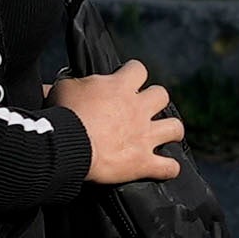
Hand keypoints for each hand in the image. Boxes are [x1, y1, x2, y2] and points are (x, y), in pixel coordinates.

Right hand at [60, 58, 184, 188]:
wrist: (67, 146)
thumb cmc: (64, 114)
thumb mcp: (63, 88)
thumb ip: (72, 81)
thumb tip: (66, 77)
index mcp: (120, 87)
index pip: (138, 69)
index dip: (133, 74)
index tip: (126, 80)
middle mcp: (138, 108)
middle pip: (162, 95)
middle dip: (155, 100)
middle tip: (143, 109)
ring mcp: (145, 136)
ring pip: (175, 128)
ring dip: (171, 131)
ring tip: (164, 135)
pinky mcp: (143, 162)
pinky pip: (168, 167)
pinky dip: (169, 168)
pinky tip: (166, 168)